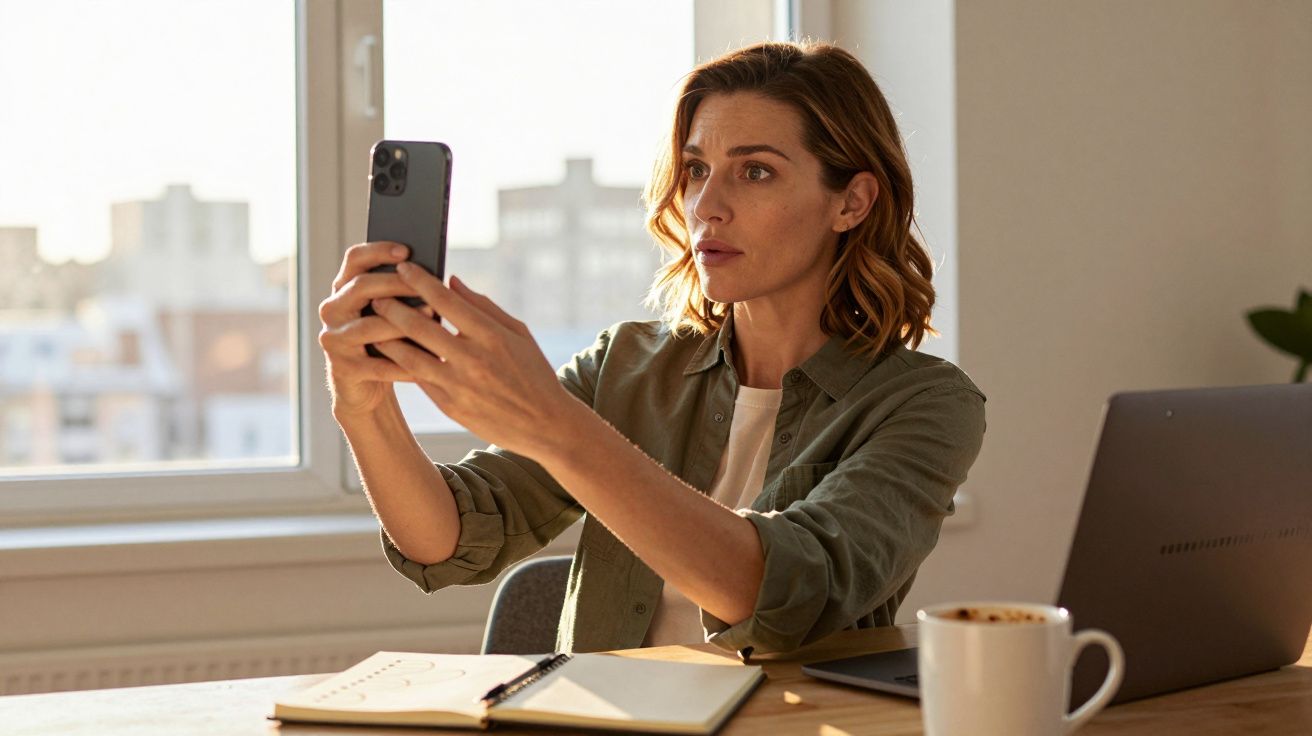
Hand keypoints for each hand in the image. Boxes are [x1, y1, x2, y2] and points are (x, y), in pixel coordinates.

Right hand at [318, 242, 433, 417]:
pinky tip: (428, 361)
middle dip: (397, 284)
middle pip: (361, 287)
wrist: (366, 389)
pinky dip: (404, 364)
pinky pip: (378, 364)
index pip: (355, 258)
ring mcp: (334, 339)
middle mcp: (332, 310)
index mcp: (344, 290)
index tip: (406, 250)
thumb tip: (434, 278)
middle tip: (426, 287)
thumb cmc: (387, 343)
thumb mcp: (392, 314)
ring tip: (432, 320)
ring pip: (369, 326)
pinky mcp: (343, 368)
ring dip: (402, 323)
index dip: (378, 250)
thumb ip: (401, 294)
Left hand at [367, 261, 576, 457]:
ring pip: (408, 355)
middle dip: (392, 305)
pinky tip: (388, 350)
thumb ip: (484, 306)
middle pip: (419, 325)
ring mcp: (458, 385)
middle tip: (376, 293)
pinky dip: (399, 363)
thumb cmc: (534, 373)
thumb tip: (451, 282)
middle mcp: (472, 359)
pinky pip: (417, 379)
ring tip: (373, 321)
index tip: (403, 268)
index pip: (445, 300)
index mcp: (492, 335)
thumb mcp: (519, 333)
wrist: (545, 425)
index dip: (420, 281)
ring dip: (386, 335)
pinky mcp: (450, 407)